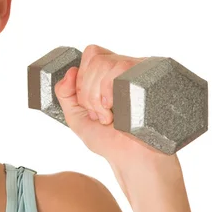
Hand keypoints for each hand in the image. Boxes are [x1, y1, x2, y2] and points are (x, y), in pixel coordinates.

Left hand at [55, 44, 165, 165]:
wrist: (133, 157)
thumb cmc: (108, 140)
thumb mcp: (75, 116)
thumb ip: (64, 93)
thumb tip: (70, 71)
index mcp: (108, 74)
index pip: (91, 54)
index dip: (82, 78)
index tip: (87, 104)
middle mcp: (124, 69)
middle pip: (94, 59)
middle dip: (88, 92)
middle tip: (99, 114)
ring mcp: (137, 72)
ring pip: (105, 63)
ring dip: (98, 96)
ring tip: (109, 116)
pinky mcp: (147, 78)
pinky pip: (121, 69)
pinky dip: (109, 92)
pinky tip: (116, 110)